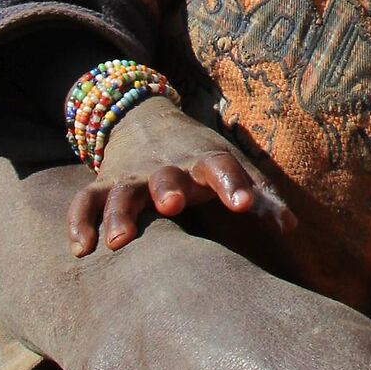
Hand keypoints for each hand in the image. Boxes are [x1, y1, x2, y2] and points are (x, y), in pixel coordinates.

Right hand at [67, 100, 290, 253]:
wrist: (145, 120)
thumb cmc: (200, 158)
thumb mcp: (230, 167)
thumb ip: (261, 197)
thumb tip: (290, 227)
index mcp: (203, 160)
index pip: (221, 165)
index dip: (233, 183)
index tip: (245, 205)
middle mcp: (166, 167)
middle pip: (166, 175)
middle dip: (168, 188)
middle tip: (171, 205)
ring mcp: (132, 176)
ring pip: (121, 192)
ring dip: (119, 213)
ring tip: (117, 241)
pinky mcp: (104, 185)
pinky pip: (85, 201)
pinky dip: (79, 221)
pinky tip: (80, 249)